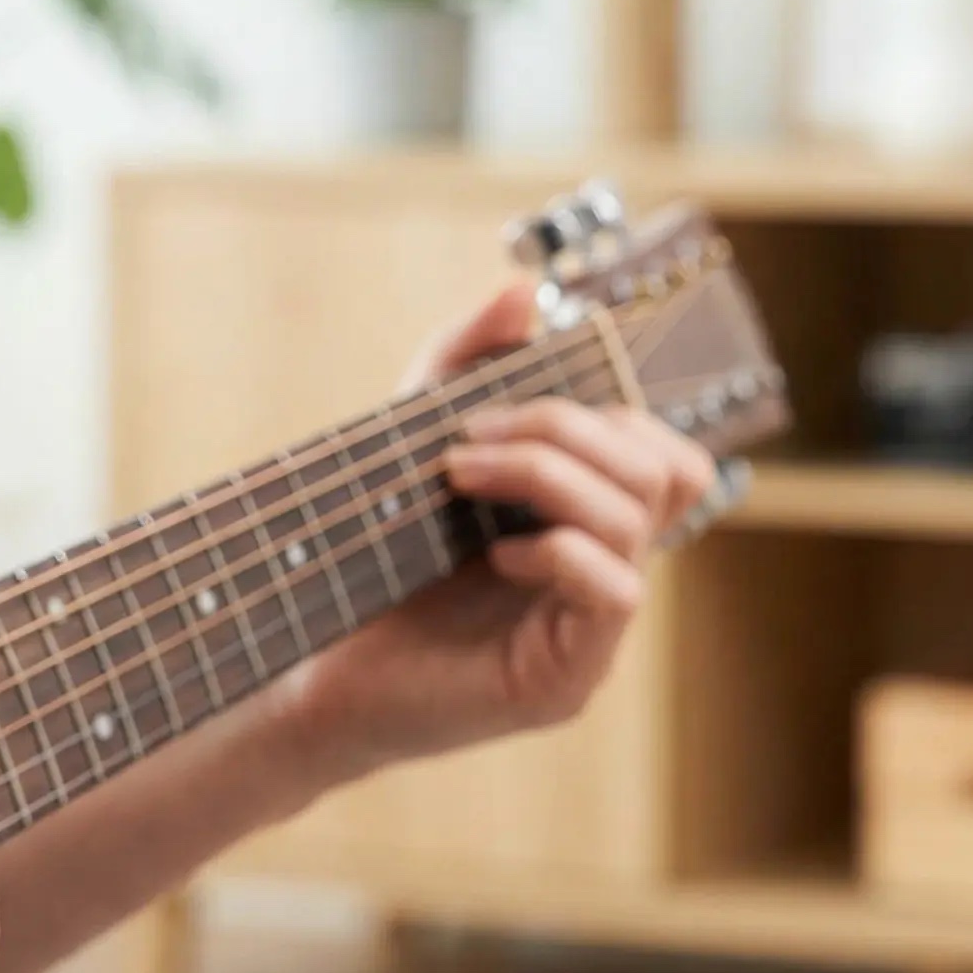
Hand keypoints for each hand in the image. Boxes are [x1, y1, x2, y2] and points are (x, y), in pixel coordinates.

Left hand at [272, 282, 715, 790]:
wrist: (308, 663)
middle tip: (466, 438)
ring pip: (639, 518)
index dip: (602, 409)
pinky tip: (492, 554)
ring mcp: (593, 631)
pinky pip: (616, 591)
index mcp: (585, 520)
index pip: (664, 450)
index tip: (496, 405)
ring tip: (457, 477)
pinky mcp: (566, 679)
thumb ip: (462, 362)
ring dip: (546, 474)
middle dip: (565, 429)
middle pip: (665, 469)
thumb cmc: (365, 557)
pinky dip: (555, 551)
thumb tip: (523, 292)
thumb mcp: (409, 438)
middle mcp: (605, 571)